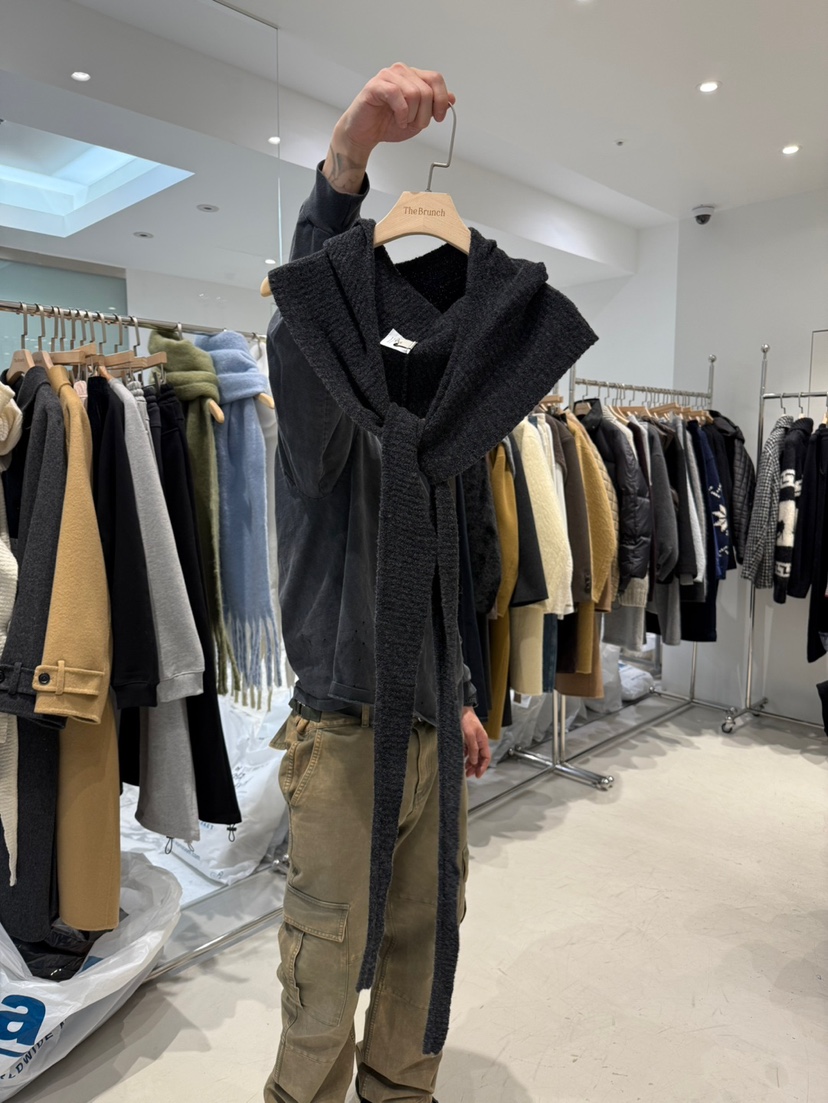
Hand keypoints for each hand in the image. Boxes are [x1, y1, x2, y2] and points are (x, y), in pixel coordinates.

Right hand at [323, 63, 454, 193]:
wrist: (365, 134)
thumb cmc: (387, 124)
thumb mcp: (418, 118)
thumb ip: (434, 107)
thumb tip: (452, 98)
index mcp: (413, 77)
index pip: (436, 79)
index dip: (441, 100)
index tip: (439, 117)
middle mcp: (401, 72)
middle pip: (427, 90)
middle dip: (425, 114)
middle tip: (415, 124)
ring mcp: (388, 76)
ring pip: (414, 93)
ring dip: (412, 116)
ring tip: (404, 122)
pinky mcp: (376, 85)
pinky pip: (397, 96)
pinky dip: (401, 113)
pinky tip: (398, 120)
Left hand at [462, 707, 490, 778]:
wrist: (460, 709)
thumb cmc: (466, 719)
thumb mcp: (469, 734)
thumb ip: (472, 748)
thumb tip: (474, 760)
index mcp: (483, 740)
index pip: (486, 757)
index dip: (482, 767)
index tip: (478, 775)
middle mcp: (479, 741)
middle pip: (480, 758)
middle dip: (475, 767)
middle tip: (469, 775)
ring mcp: (474, 740)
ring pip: (474, 755)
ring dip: (470, 763)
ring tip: (465, 770)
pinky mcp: (467, 738)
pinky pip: (468, 750)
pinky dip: (466, 756)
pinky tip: (462, 760)